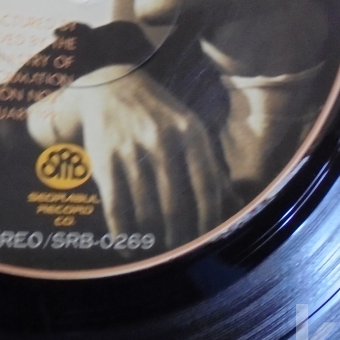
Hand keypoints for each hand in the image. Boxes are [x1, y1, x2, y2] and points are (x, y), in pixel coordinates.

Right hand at [28, 66, 234, 247]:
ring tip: (155, 252)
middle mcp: (162, 140)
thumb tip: (234, 204)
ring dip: (151, 238)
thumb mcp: (188, 127)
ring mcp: (132, 150)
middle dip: (179, 236)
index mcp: (190, 132)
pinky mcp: (105, 159)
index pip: (207, 186)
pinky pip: (117, 206)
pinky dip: (122, 233)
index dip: (209, 219)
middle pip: (175, 204)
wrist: (109, 86)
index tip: (207, 240)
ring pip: (146, 210)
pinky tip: (126, 248)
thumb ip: (209, 164)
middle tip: (179, 252)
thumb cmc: (156, 114)